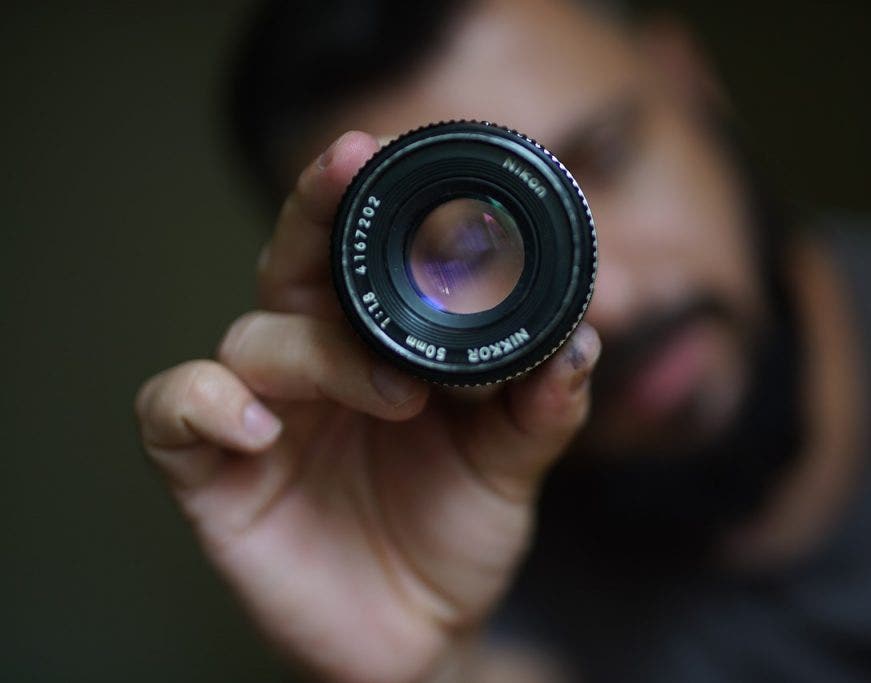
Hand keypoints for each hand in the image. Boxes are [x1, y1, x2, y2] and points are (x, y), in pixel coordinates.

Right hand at [134, 131, 599, 682]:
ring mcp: (260, 414)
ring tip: (393, 397)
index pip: (360, 254)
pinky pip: (174, 412)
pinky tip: (259, 424)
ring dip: (317, 353)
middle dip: (315, 213)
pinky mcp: (214, 472)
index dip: (362, 199)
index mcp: (378, 346)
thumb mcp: (511, 465)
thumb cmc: (453, 534)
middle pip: (292, 263)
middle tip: (345, 169)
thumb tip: (579, 340)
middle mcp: (314, 365)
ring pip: (254, 338)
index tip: (382, 151)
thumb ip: (541, 405)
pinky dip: (205, 402)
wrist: (419, 634)